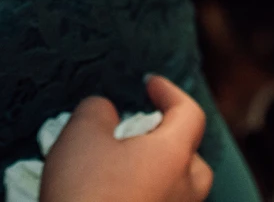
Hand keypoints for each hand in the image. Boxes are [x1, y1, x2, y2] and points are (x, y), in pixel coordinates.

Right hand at [40, 76, 212, 201]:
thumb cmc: (85, 193)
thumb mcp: (80, 135)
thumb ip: (97, 111)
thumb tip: (106, 112)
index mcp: (173, 156)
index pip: (189, 114)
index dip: (170, 93)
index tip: (150, 84)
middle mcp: (184, 191)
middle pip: (193, 159)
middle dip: (170, 142)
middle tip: (138, 133)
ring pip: (178, 190)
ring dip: (157, 173)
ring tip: (121, 168)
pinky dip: (145, 197)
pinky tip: (115, 196)